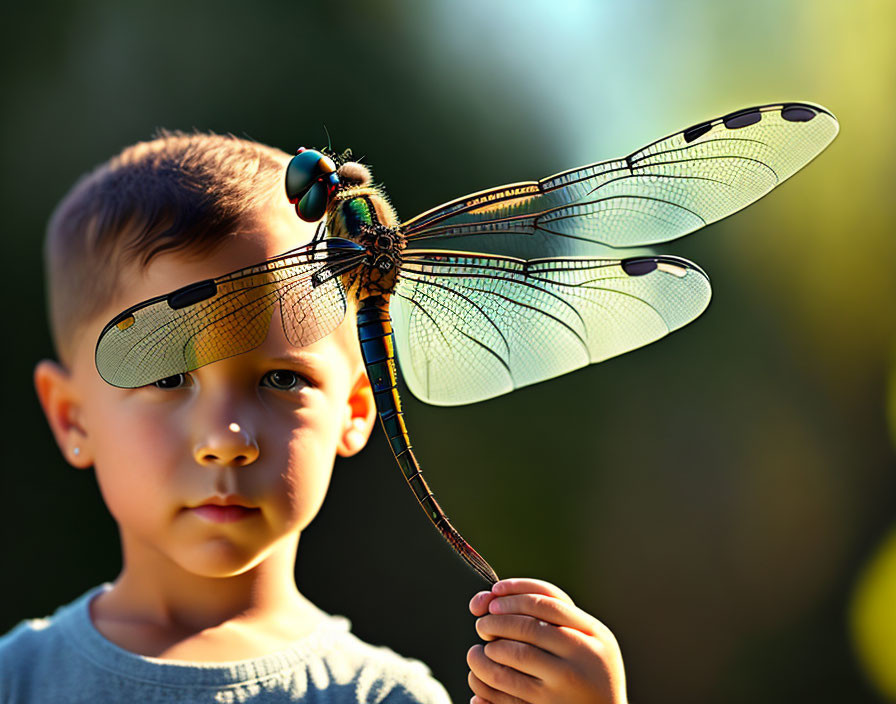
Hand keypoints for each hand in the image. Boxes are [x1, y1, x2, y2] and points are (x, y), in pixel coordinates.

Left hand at [467, 578, 626, 703]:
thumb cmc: (587, 669)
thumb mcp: (585, 637)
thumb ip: (553, 615)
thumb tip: (494, 595)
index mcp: (593, 632)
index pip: (548, 602)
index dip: (516, 594)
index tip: (494, 595)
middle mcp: (582, 655)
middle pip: (529, 627)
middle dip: (497, 621)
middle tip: (481, 625)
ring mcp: (566, 683)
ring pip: (517, 655)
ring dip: (488, 651)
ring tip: (478, 652)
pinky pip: (508, 690)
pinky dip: (486, 680)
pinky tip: (480, 675)